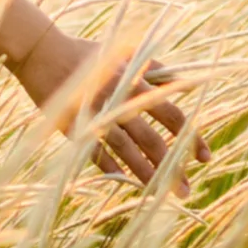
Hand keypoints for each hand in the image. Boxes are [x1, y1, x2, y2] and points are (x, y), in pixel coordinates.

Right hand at [5, 24, 197, 193]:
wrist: (42, 53)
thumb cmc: (89, 54)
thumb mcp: (125, 53)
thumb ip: (156, 68)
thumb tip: (189, 82)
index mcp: (135, 82)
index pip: (172, 114)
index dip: (191, 137)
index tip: (205, 158)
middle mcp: (118, 100)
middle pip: (153, 140)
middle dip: (172, 167)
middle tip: (187, 189)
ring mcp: (96, 115)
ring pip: (127, 152)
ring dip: (147, 175)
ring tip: (163, 195)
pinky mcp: (74, 127)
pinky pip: (97, 154)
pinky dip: (113, 169)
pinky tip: (126, 182)